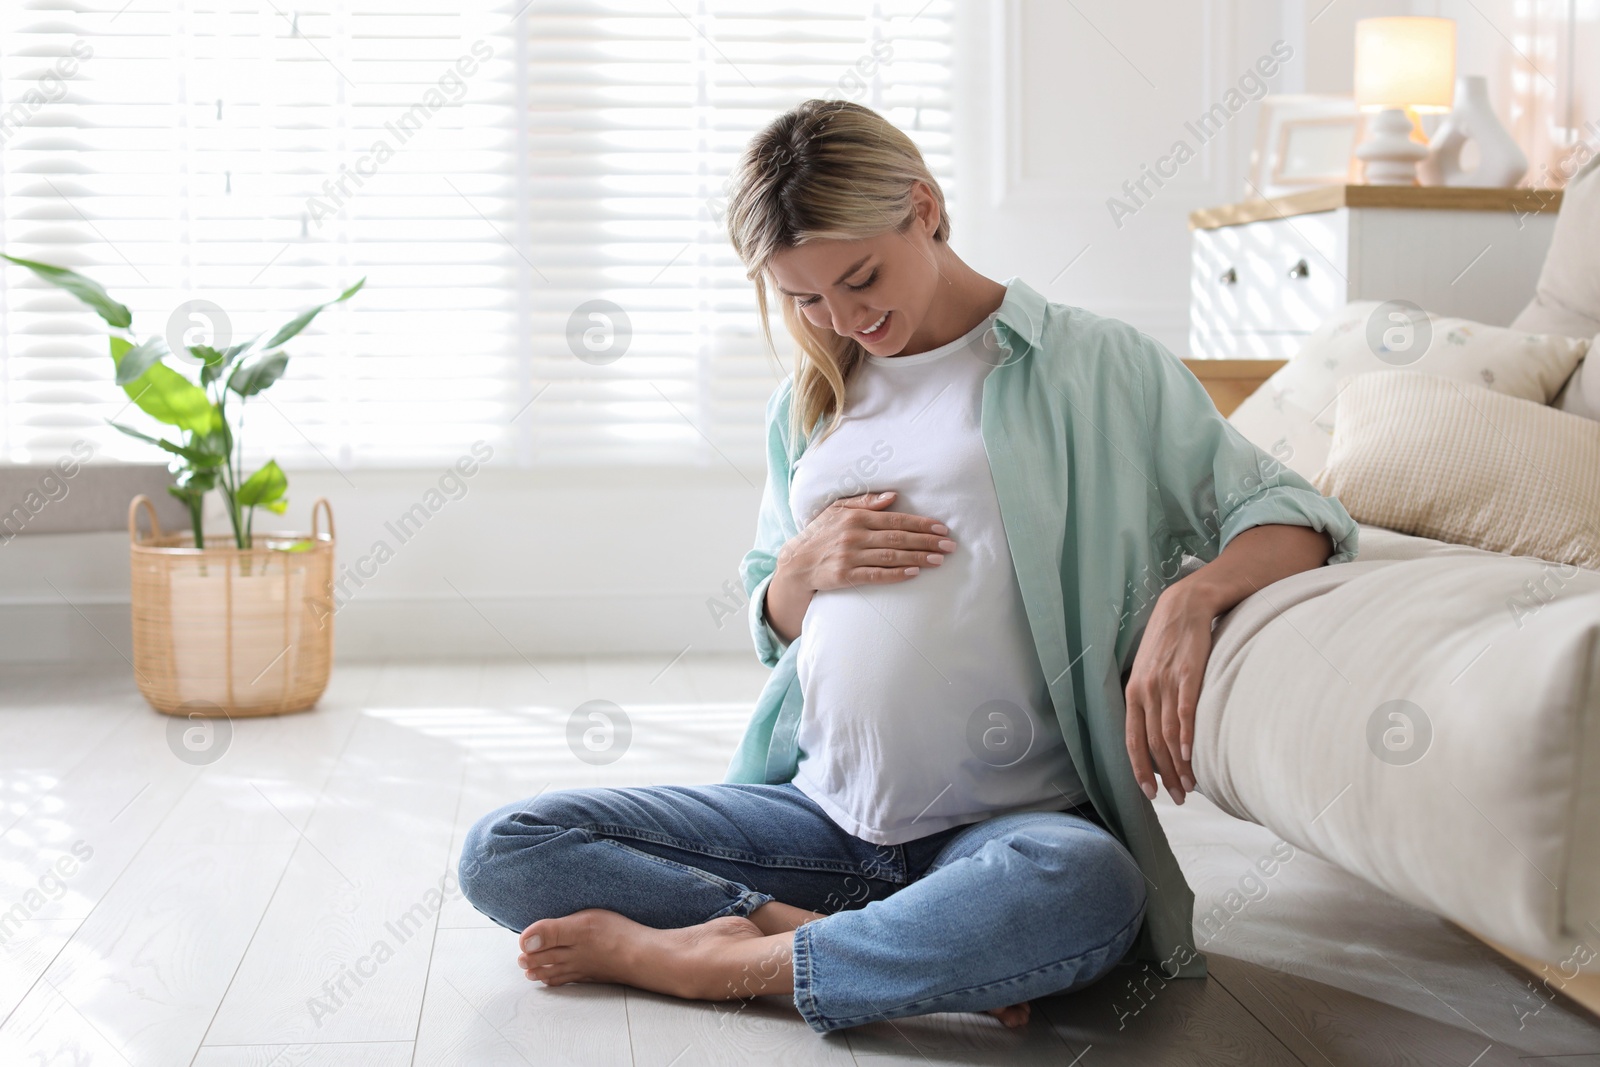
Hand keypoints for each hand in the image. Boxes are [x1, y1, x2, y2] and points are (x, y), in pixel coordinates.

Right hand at [780, 489, 955, 592]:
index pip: (895, 520)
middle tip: (949, 546)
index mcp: (855, 517)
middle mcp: (854, 535)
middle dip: (926, 542)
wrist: (796, 562)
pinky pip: (875, 576)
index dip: (920, 524)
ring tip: (938, 561)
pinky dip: (895, 575)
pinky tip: (913, 574)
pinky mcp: (845, 576)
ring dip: (917, 559)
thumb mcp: (837, 509)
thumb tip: (892, 496)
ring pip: (890, 557)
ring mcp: (849, 557)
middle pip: (897, 538)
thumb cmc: (821, 533)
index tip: (942, 529)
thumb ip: (864, 502)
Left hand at [1123, 582, 1213, 805]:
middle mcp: (1146, 690)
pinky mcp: (1189, 674)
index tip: (1150, 794)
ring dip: (1179, 765)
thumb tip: (1157, 733)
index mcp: (1133, 693)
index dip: (1140, 770)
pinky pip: (1184, 712)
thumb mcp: (1149, 671)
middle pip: (1152, 744)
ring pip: (1168, 734)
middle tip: (1179, 797)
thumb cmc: (1169, 643)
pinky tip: (1192, 756)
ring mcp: (1166, 683)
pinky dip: (1187, 737)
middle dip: (1165, 776)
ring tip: (1191, 786)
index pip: (1132, 740)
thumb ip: (1149, 700)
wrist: (1184, 606)